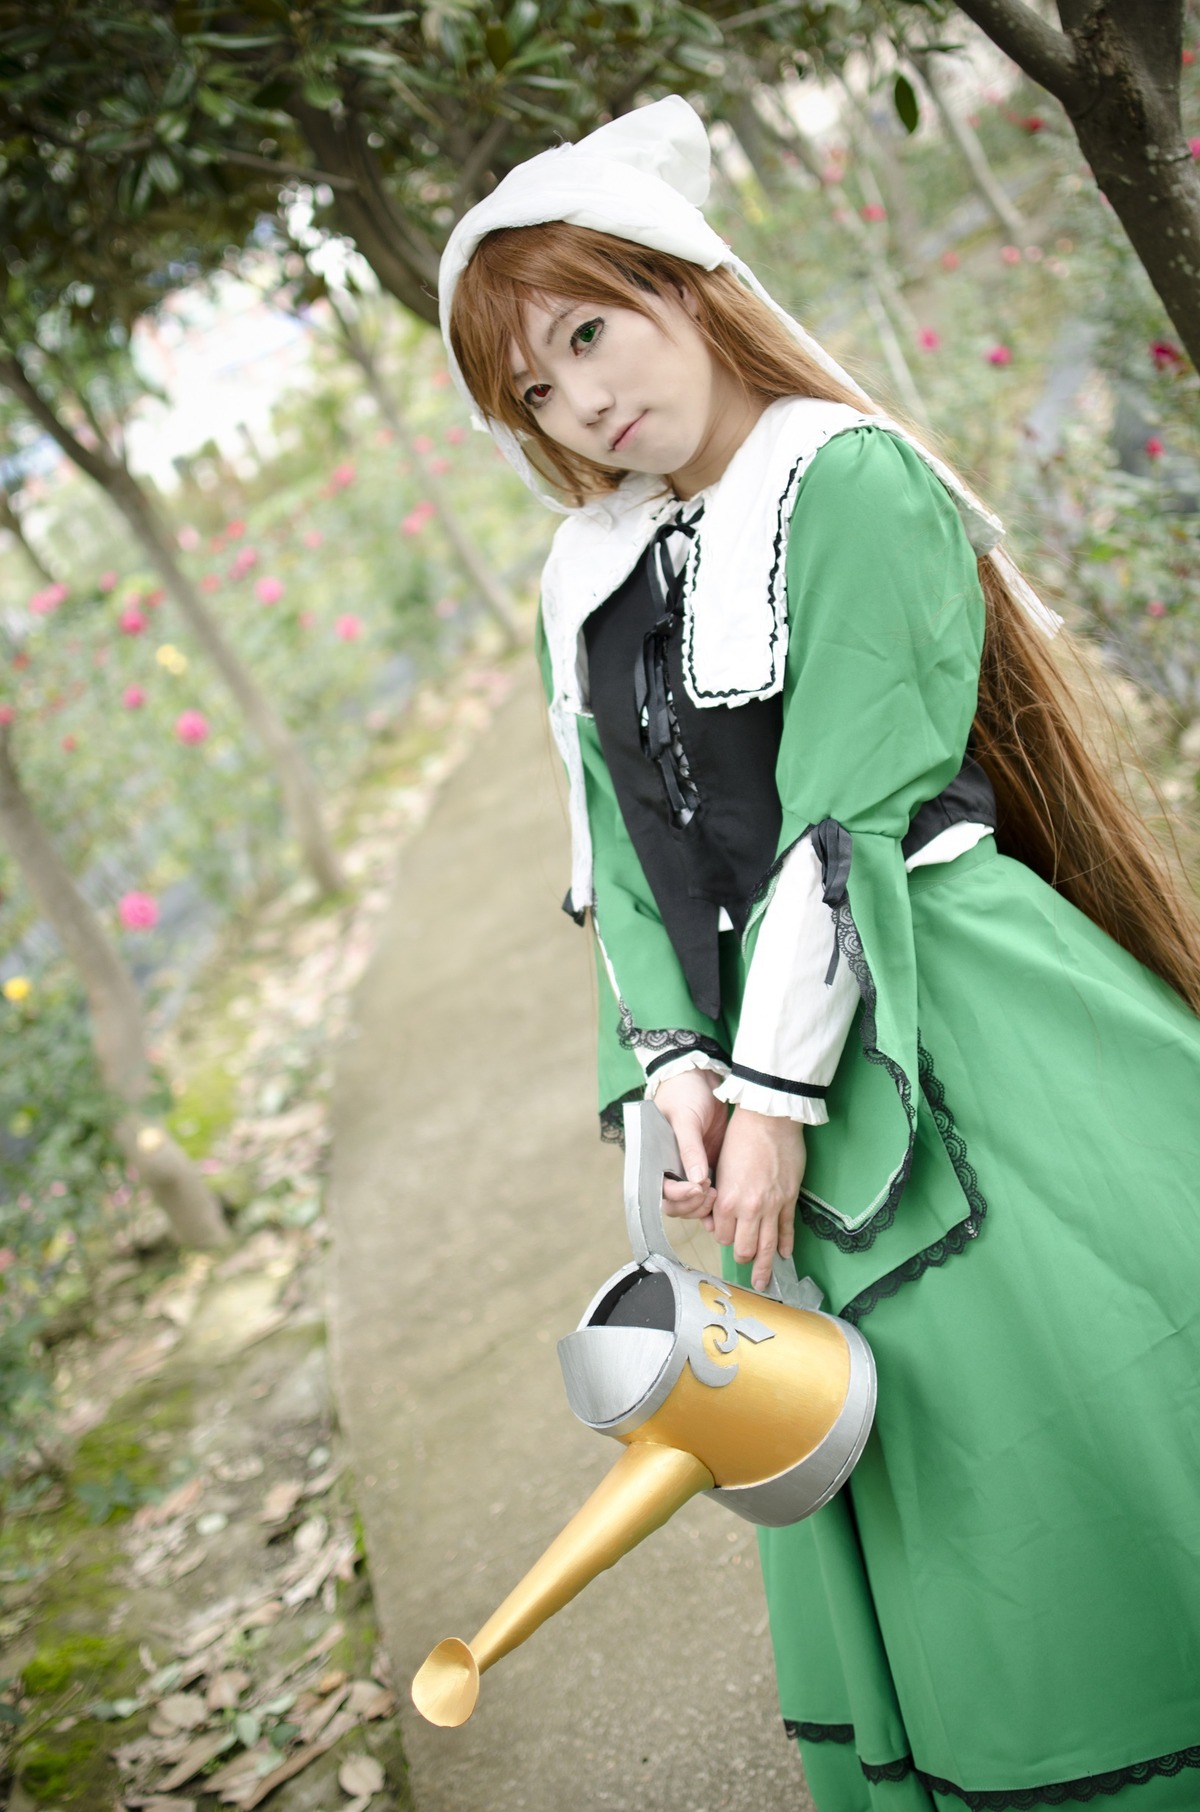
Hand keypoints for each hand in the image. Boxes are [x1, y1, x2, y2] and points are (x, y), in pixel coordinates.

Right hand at [653, 1069, 727, 1224]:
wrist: (701, 1077)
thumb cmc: (684, 1094)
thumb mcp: (685, 1119)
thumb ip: (689, 1149)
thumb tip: (697, 1182)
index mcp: (654, 1157)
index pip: (660, 1189)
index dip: (677, 1195)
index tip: (696, 1187)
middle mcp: (668, 1168)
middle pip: (674, 1204)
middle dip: (692, 1204)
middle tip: (710, 1191)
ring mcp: (688, 1170)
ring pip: (691, 1203)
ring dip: (703, 1205)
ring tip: (718, 1192)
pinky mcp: (706, 1167)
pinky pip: (707, 1193)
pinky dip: (714, 1201)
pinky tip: (724, 1198)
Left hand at [713, 1108, 805, 1292]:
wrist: (770, 1118)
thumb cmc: (740, 1137)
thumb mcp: (721, 1167)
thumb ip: (722, 1194)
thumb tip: (724, 1212)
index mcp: (727, 1200)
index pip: (723, 1235)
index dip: (723, 1237)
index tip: (726, 1235)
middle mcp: (749, 1208)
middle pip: (744, 1247)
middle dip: (743, 1257)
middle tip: (745, 1266)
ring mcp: (772, 1206)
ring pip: (767, 1245)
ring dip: (765, 1266)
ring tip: (764, 1281)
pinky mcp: (789, 1198)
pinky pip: (787, 1229)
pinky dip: (786, 1244)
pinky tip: (784, 1255)